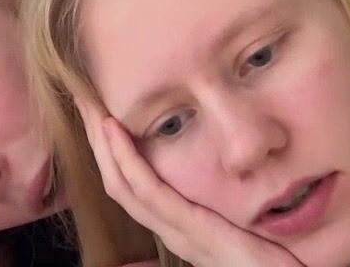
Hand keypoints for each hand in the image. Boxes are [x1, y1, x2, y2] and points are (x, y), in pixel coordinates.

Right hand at [75, 96, 304, 266]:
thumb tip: (200, 192)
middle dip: (97, 140)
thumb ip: (215, 210)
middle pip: (117, 180)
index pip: (130, 184)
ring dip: (102, 142)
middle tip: (82, 99)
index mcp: (179, 225)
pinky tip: (115, 131)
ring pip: (123, 183)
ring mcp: (177, 231)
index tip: (100, 114)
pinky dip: (127, 159)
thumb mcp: (238, 228)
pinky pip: (150, 191)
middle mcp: (169, 229)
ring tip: (89, 107)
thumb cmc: (267, 258)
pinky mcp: (191, 229)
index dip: (110, 150)